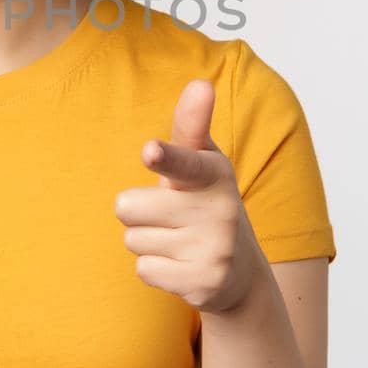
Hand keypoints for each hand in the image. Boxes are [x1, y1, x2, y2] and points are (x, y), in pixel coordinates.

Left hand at [114, 78, 265, 314]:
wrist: (241, 272)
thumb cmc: (206, 201)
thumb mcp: (202, 163)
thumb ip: (191, 125)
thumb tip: (200, 82)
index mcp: (213, 173)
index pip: (183, 161)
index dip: (165, 156)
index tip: (151, 150)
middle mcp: (219, 210)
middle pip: (127, 206)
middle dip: (138, 213)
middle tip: (170, 217)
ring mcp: (214, 249)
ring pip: (133, 240)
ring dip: (149, 242)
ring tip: (180, 241)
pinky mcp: (202, 284)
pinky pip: (144, 270)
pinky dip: (156, 270)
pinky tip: (182, 266)